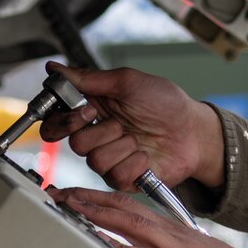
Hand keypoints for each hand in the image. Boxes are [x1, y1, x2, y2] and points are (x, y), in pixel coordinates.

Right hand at [39, 63, 224, 190]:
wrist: (193, 130)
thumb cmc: (165, 103)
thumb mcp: (127, 82)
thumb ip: (89, 78)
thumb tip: (54, 68)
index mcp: (92, 112)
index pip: (56, 124)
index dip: (63, 122)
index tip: (85, 112)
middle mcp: (97, 137)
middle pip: (75, 144)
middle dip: (102, 131)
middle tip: (121, 123)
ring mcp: (110, 160)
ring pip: (96, 161)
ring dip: (123, 146)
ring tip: (139, 138)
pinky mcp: (123, 180)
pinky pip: (116, 175)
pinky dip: (136, 162)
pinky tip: (147, 155)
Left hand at [49, 187, 247, 247]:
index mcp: (172, 230)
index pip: (130, 206)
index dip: (100, 198)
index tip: (74, 194)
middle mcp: (172, 233)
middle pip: (125, 208)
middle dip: (90, 199)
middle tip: (59, 192)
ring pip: (134, 225)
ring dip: (101, 215)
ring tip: (73, 208)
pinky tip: (109, 247)